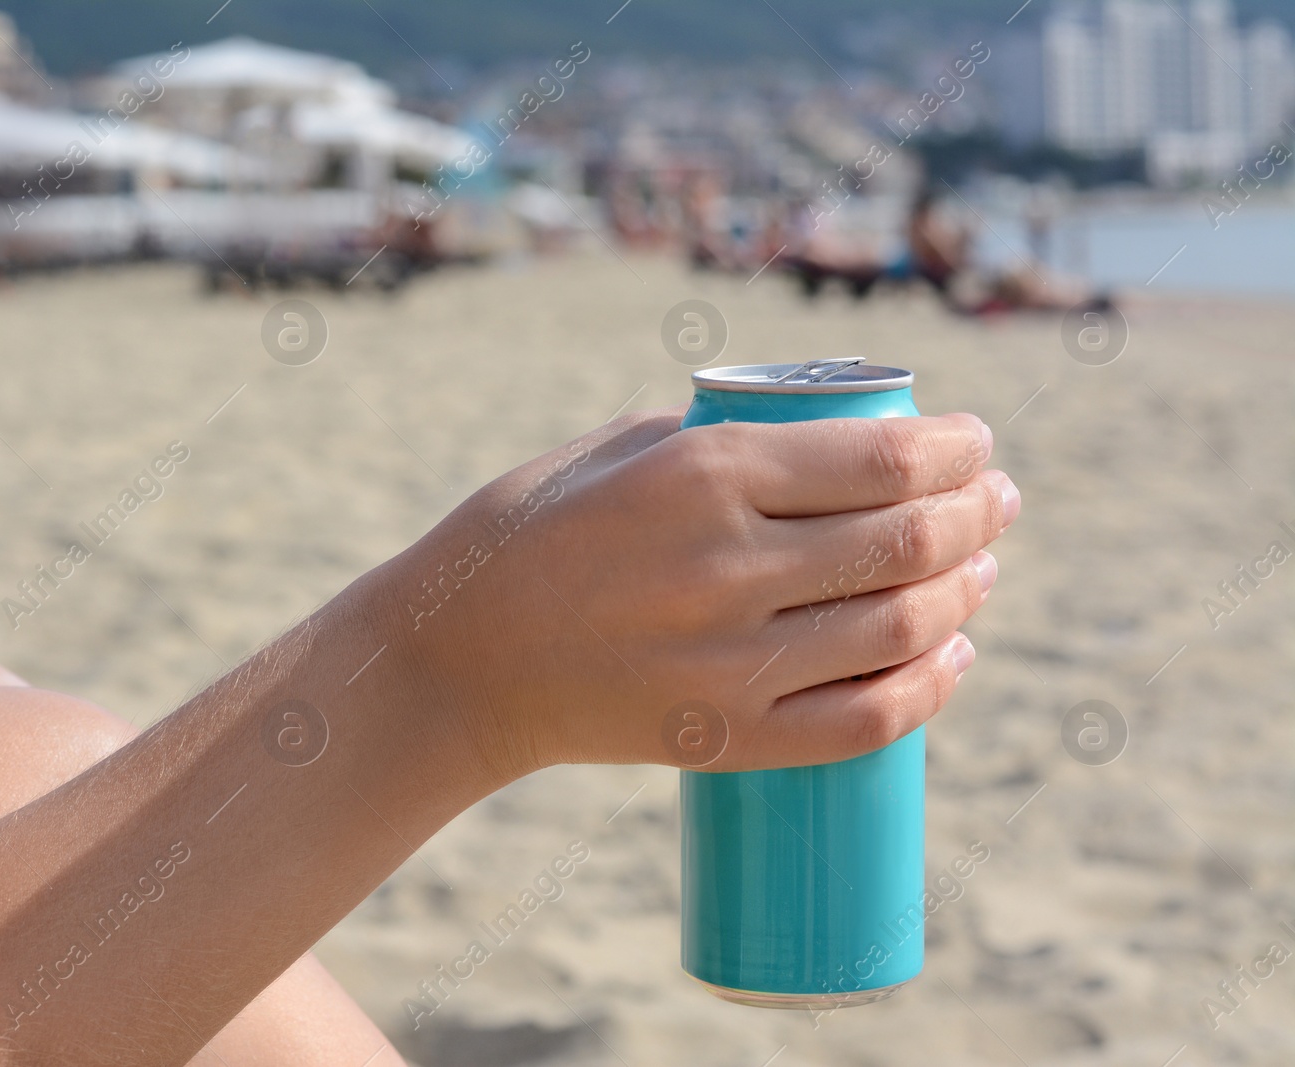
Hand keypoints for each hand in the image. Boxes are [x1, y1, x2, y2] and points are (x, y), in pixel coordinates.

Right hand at [382, 407, 1013, 779]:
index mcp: (700, 475)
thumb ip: (718, 441)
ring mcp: (730, 662)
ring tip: (983, 567)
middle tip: (999, 501)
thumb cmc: (524, 537)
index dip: (956, 447)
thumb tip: (825, 446)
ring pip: (901, 627)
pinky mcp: (725, 737)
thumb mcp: (611, 452)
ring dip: (967, 592)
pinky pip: (864, 721)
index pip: (881, 456)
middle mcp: (727, 566)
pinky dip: (930, 688)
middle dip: (979, 513)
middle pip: (908, 539)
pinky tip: (954, 654)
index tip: (977, 442)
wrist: (454, 665)